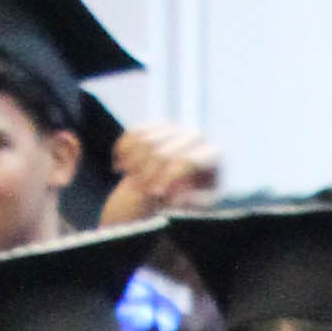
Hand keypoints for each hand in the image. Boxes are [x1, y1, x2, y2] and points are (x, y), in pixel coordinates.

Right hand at [103, 122, 221, 219]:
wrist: (186, 185)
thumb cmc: (195, 198)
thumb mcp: (197, 205)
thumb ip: (189, 203)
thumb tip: (175, 198)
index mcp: (212, 155)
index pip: (185, 160)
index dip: (168, 177)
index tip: (157, 194)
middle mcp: (195, 136)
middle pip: (162, 153)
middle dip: (148, 176)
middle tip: (141, 192)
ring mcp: (175, 128)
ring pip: (145, 142)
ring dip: (133, 165)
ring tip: (132, 182)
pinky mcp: (155, 125)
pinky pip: (133, 133)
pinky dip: (123, 150)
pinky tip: (120, 168)